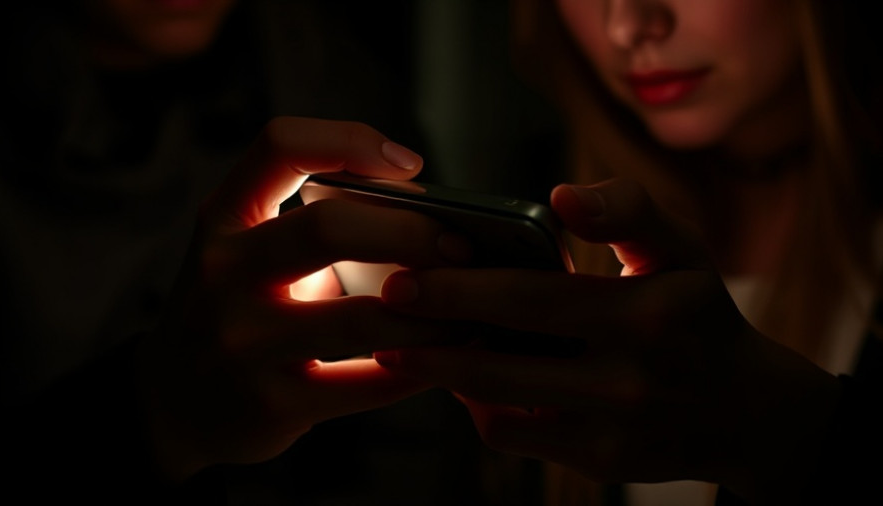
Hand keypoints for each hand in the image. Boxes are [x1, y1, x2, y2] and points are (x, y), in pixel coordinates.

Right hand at [138, 117, 468, 479]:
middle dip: (413, 233)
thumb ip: (312, 225)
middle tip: (461, 248)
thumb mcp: (245, 250)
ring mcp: (241, 342)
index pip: (280, 146)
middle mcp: (222, 272)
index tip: (410, 165)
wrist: (172, 403)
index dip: (351, 140)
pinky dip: (416, 368)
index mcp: (224, 219)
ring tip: (466, 310)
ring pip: (361, 319)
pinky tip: (440, 359)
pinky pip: (366, 384)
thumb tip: (429, 215)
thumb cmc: (234, 309)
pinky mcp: (270, 402)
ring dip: (430, 313)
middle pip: (329, 228)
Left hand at [374, 178, 840, 504]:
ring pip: (502, 405)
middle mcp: (629, 378)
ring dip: (447, 375)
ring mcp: (613, 428)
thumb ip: (628, 209)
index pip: (534, 298)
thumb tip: (560, 196)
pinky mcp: (599, 463)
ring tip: (407, 347)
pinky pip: (518, 436)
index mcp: (646, 313)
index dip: (462, 290)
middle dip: (433, 338)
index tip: (403, 277)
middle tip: (385, 312)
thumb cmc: (698, 314)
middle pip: (505, 359)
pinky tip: (466, 380)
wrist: (743, 411)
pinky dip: (482, 407)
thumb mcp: (683, 248)